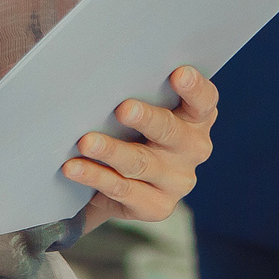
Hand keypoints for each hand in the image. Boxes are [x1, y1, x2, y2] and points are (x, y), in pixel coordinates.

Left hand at [64, 66, 217, 225]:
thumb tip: (103, 72)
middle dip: (147, 119)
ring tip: (86, 142)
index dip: (194, 88)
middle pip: (171, 131)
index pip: (204, 100)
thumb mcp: (145, 107)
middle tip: (123, 109)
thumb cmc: (133, 128)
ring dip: (112, 151)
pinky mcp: (157, 206)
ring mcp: (177, 181)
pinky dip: (95, 176)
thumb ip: (138, 90)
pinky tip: (74, 168)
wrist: (125, 180)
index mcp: (197, 117)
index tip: (179, 74)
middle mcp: (194, 149)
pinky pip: (123, 190)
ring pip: (141, 162)